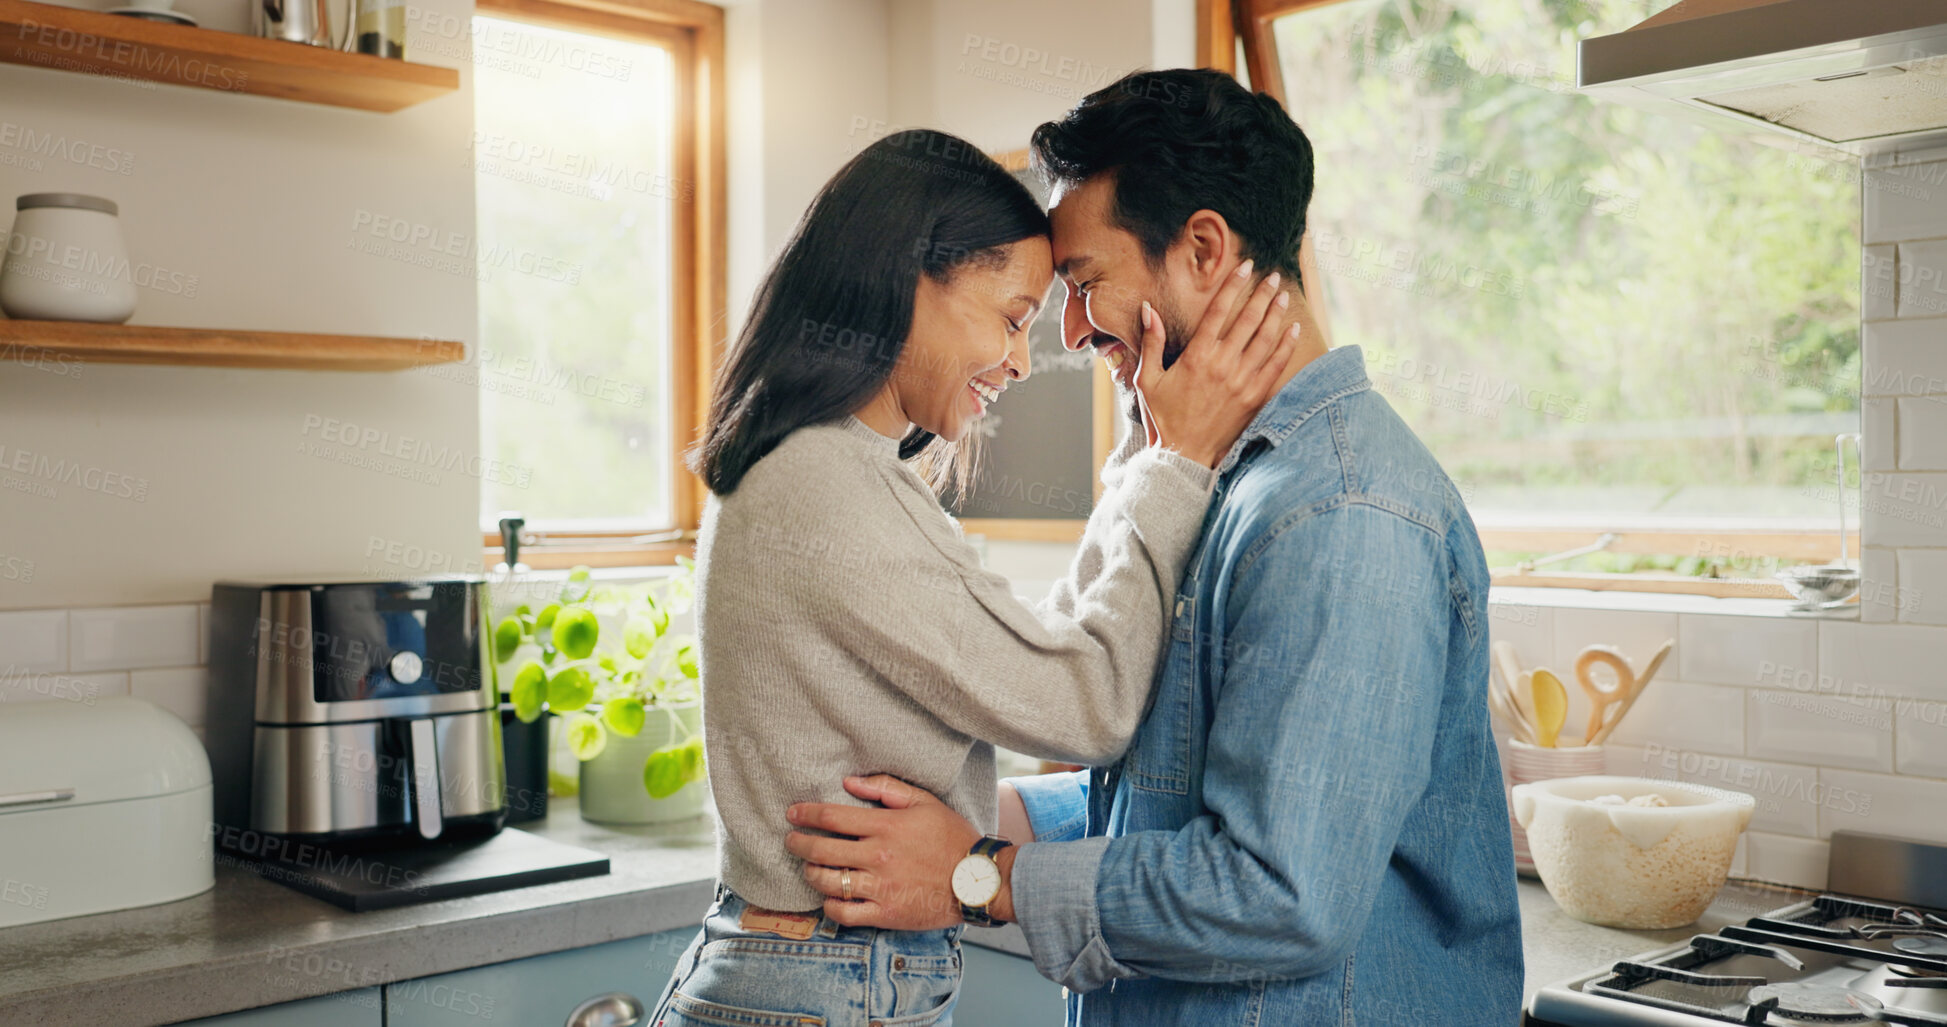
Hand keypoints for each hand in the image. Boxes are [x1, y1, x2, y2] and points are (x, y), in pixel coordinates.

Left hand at [785, 775, 981, 930]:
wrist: (978, 881)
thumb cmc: (952, 838)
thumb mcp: (925, 802)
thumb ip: (886, 788)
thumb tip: (849, 781)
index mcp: (886, 826)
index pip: (833, 818)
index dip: (806, 814)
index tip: (792, 814)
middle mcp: (878, 857)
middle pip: (822, 850)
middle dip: (798, 844)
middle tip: (791, 841)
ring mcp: (880, 888)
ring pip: (828, 882)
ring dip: (810, 873)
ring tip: (809, 868)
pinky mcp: (886, 914)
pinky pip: (844, 913)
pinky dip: (830, 906)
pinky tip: (829, 897)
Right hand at [1134, 259, 1300, 466]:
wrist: (1184, 456)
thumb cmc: (1163, 417)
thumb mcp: (1147, 379)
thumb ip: (1151, 342)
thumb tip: (1148, 309)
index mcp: (1197, 356)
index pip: (1218, 311)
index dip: (1233, 285)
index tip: (1245, 267)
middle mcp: (1223, 365)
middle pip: (1249, 320)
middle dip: (1262, 294)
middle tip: (1272, 276)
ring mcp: (1242, 382)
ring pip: (1266, 339)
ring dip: (1276, 314)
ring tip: (1283, 296)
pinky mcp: (1255, 397)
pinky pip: (1276, 366)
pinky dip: (1286, 346)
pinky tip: (1293, 330)